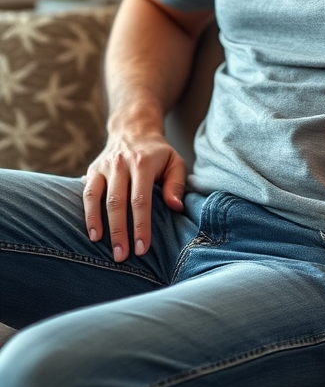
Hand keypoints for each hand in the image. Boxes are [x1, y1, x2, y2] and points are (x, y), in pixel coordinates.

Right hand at [83, 133, 186, 261]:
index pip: (141, 200)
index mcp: (143, 163)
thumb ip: (177, 184)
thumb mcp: (175, 161)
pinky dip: (87, 214)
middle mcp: (120, 164)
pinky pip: (86, 194)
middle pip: (117, 202)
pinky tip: (92, 233)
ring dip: (99, 224)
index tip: (142, 248)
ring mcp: (104, 167)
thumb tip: (175, 207)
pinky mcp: (92, 170)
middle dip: (119, 232)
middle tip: (122, 256)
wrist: (133, 129)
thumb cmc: (158, 153)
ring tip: (103, 248)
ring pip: (97, 198)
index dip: (140, 226)